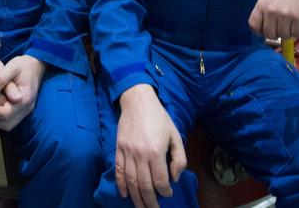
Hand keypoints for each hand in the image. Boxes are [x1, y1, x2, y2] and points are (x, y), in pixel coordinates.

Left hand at [0, 55, 44, 131]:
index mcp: (25, 98)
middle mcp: (27, 108)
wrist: (36, 65)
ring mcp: (26, 110)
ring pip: (9, 125)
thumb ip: (0, 78)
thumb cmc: (23, 65)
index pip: (6, 114)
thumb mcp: (12, 67)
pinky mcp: (23, 110)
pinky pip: (11, 121)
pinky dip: (0, 120)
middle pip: (7, 123)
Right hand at [115, 84, 185, 207]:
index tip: (168, 194)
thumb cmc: (159, 118)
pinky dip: (121, 185)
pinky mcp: (118, 149)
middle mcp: (140, 155)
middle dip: (150, 202)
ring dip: (136, 198)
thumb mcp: (175, 135)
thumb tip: (175, 177)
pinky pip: (119, 171)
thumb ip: (179, 158)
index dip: (165, 191)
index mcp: (156, 151)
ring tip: (141, 207)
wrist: (137, 101)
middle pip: (144, 185)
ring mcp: (127, 152)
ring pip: (130, 181)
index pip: (160, 180)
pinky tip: (125, 195)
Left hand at [248, 0, 298, 39]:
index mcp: (262, 5)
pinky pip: (297, 34)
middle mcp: (271, 11)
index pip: (254, 25)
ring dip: (289, 32)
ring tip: (293, 23)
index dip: (259, 31)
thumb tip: (264, 29)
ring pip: (284, 36)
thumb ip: (264, 10)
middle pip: (269, 34)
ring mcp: (285, 16)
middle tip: (283, 27)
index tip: (266, 30)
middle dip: (276, 33)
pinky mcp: (298, 19)